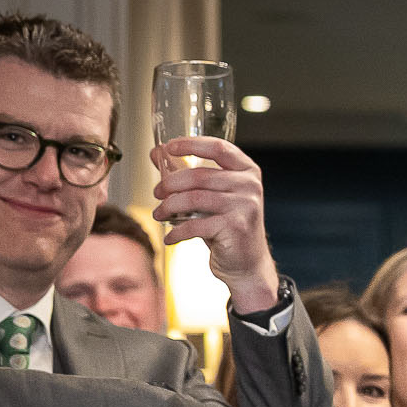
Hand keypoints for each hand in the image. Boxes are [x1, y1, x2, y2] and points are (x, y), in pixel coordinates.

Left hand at [150, 137, 280, 314]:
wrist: (247, 262)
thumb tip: (157, 153)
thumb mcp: (213, 195)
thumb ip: (189, 174)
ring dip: (168, 207)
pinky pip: (194, 225)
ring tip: (159, 214)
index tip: (168, 147)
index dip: (191, 144)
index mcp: (247, 171)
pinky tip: (170, 237)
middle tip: (157, 193)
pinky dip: (176, 232)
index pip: (219, 148)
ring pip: (193, 199)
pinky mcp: (234, 227)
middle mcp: (249, 186)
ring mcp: (244, 206)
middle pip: (199, 175)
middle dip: (170, 184)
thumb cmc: (228, 225)